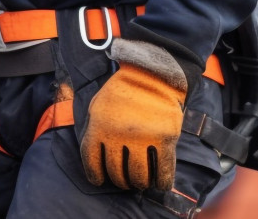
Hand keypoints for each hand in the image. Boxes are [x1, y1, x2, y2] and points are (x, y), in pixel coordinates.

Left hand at [80, 39, 190, 190]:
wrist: (152, 72)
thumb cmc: (122, 90)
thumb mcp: (98, 104)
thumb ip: (93, 128)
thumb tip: (94, 157)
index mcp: (99, 125)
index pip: (92, 160)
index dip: (95, 175)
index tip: (99, 180)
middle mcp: (119, 134)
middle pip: (116, 171)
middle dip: (120, 180)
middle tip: (125, 180)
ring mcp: (142, 137)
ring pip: (139, 176)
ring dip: (138, 183)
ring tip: (139, 181)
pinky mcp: (165, 138)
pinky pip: (163, 170)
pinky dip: (162, 182)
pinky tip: (159, 185)